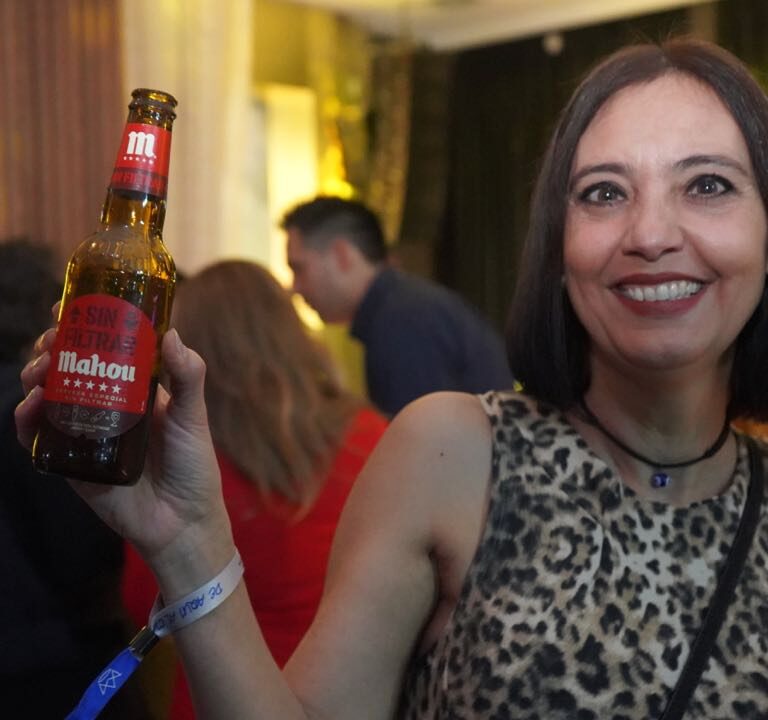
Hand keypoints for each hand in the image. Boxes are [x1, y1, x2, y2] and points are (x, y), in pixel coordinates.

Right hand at [16, 328, 232, 578]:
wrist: (181, 522)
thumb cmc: (193, 465)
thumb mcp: (195, 417)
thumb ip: (189, 377)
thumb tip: (172, 333)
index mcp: (133, 387)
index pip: (101, 348)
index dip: (80, 326)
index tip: (67, 306)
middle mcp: (105, 404)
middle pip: (67, 366)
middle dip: (51, 346)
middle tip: (52, 338)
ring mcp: (84, 431)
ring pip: (47, 395)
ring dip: (33, 375)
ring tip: (40, 370)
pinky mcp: (70, 461)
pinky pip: (39, 437)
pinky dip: (27, 419)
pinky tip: (31, 406)